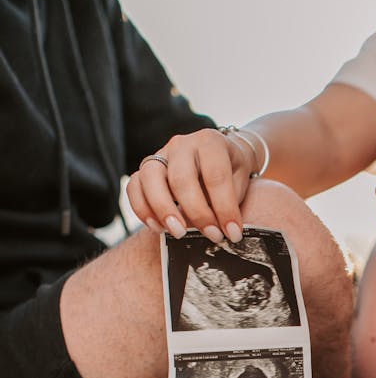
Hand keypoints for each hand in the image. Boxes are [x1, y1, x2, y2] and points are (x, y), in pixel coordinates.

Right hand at [126, 128, 254, 241]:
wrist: (218, 155)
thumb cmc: (230, 170)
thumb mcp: (239, 179)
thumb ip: (231, 200)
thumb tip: (224, 230)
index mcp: (210, 142)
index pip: (215, 176)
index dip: (224, 208)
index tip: (233, 233)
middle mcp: (182, 144)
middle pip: (181, 178)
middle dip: (196, 212)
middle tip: (211, 235)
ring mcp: (160, 154)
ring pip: (151, 178)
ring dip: (163, 210)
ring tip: (179, 233)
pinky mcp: (146, 168)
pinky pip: (134, 186)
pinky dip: (142, 208)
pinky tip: (157, 227)